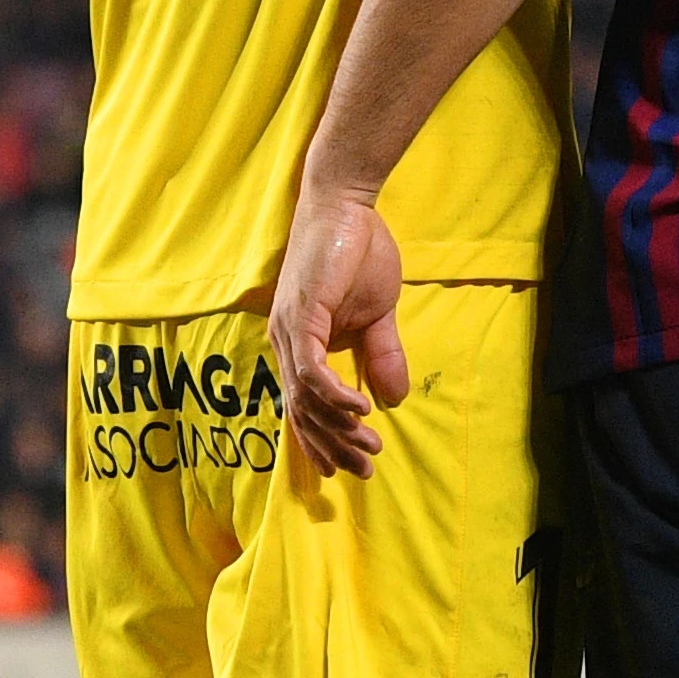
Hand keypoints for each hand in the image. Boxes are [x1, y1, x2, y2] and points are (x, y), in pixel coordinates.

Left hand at [269, 186, 409, 479]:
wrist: (348, 206)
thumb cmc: (357, 252)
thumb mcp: (378, 315)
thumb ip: (381, 356)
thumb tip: (393, 399)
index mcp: (299, 344)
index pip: (305, 405)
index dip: (324, 440)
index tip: (349, 468)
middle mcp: (285, 342)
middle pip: (303, 411)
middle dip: (333, 446)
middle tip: (364, 470)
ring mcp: (290, 330)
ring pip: (305, 397)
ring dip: (338, 427)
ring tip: (369, 445)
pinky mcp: (301, 315)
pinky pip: (311, 369)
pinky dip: (333, 395)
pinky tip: (360, 410)